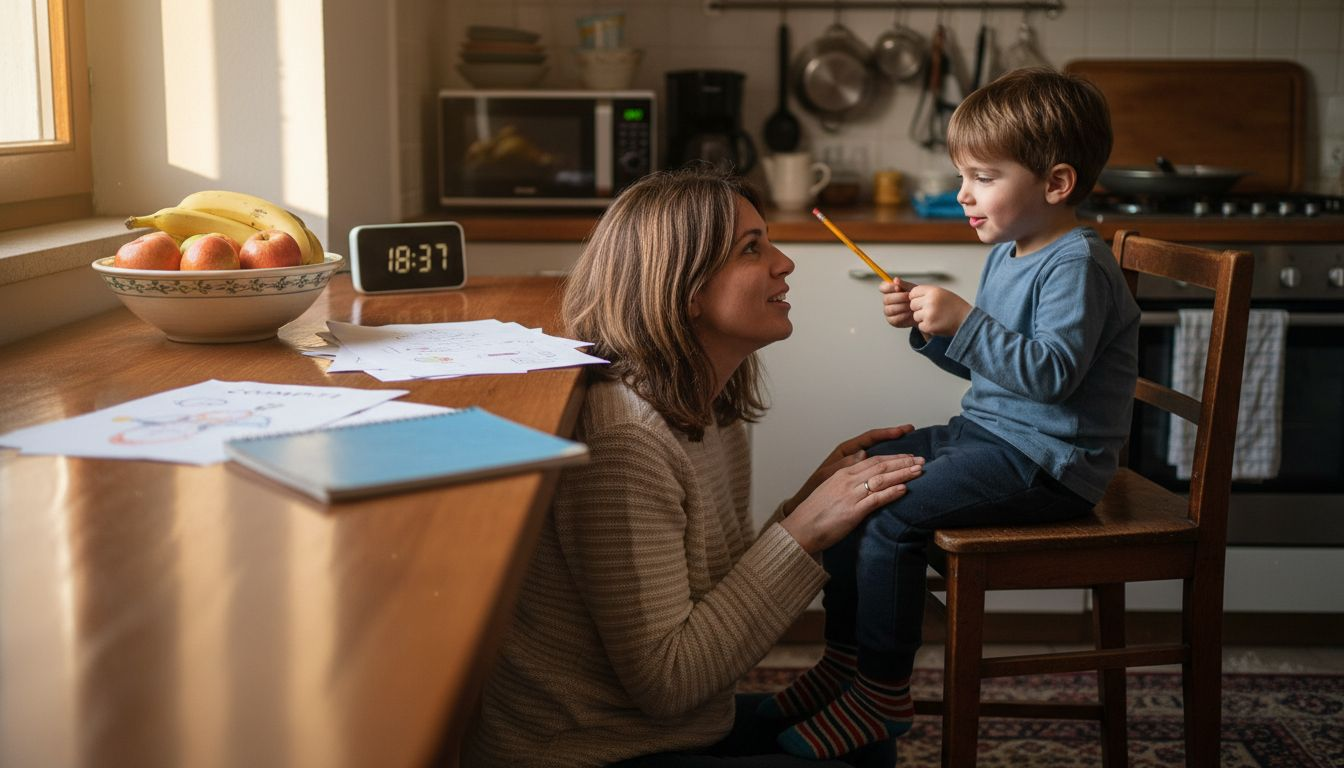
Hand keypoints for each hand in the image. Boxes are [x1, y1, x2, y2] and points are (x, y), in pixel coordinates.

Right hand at [781, 453, 925, 553]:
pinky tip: (904, 489)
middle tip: (922, 461)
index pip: (873, 461)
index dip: (893, 458)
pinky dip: (891, 493)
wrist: (800, 530)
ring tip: (919, 471)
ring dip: (902, 474)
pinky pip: (876, 499)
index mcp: (842, 474)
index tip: (908, 457)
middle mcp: (847, 481)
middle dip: (903, 463)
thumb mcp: (830, 490)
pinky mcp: (853, 511)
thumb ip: (847, 479)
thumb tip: (863, 469)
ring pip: (881, 479)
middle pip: (880, 466)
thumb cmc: (814, 514)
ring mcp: (850, 495)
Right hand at [880, 278, 916, 328]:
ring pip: (890, 309)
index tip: (897, 287)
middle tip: (909, 297)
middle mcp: (886, 301)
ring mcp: (888, 311)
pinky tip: (910, 313)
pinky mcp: (892, 320)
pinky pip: (895, 318)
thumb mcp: (912, 289)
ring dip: (902, 307)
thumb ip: (904, 284)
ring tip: (912, 306)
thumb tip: (895, 279)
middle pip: (886, 299)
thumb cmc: (916, 297)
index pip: (882, 287)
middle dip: (899, 298)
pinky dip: (904, 315)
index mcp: (889, 291)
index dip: (888, 287)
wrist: (924, 310)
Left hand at [909, 284, 971, 336]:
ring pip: (915, 316)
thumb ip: (927, 293)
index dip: (917, 298)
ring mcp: (929, 314)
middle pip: (912, 305)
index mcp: (933, 291)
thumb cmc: (955, 306)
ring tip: (937, 317)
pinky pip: (920, 326)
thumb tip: (909, 295)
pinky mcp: (929, 326)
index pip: (913, 292)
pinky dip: (927, 326)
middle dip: (919, 308)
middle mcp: (930, 301)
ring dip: (923, 318)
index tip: (924, 302)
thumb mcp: (942, 293)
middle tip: (932, 311)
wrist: (967, 320)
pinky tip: (938, 323)